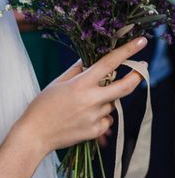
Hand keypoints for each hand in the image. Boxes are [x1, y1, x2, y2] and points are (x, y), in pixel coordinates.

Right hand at [17, 37, 146, 154]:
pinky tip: (84, 118)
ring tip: (83, 106)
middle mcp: (91, 100)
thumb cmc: (41, 107)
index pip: (108, 63)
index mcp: (80, 85)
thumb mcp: (55, 84)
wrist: (34, 135)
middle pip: (125, 86)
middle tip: (142, 70)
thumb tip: (88, 62)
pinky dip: (101, 117)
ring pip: (112, 104)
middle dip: (137, 76)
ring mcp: (95, 116)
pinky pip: (107, 120)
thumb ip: (75, 72)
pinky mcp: (95, 130)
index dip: (127, 51)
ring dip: (105, 101)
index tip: (141, 42)